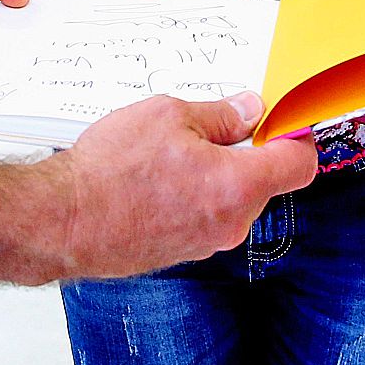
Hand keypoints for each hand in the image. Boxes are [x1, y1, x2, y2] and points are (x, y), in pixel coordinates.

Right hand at [44, 92, 317, 278]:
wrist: (64, 221)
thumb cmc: (110, 172)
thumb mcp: (169, 116)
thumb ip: (220, 115)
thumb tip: (248, 111)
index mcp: (238, 186)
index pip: (300, 164)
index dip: (295, 136)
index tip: (281, 122)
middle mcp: (231, 222)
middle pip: (265, 181)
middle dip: (246, 152)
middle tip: (209, 128)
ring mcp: (207, 243)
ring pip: (232, 199)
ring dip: (215, 174)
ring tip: (170, 154)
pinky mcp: (183, 252)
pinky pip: (205, 216)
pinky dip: (192, 196)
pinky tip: (157, 179)